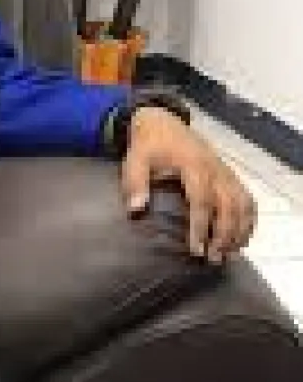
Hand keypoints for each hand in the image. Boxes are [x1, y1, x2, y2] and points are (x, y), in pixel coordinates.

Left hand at [120, 107, 256, 263]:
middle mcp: (215, 169)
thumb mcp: (135, 158)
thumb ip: (134, 182)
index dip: (200, 227)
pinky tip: (240, 238)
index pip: (202, 200)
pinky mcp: (230, 175)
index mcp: (193, 165)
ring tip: (227, 254)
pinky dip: (248, 219)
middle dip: (224, 235)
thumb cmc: (149, 144)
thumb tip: (136, 209)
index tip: (195, 250)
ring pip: (243, 204)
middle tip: (213, 258)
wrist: (163, 122)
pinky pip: (247, 199)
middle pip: (229, 206)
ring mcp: (226, 172)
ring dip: (239, 230)